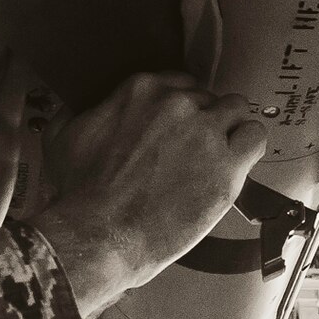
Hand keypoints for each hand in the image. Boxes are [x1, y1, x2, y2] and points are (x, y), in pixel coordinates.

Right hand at [34, 72, 265, 315]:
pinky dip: (248, 148)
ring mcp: (205, 132)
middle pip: (208, 98)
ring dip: (229, 130)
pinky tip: (236, 164)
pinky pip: (255, 138)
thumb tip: (79, 109)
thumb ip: (76, 114)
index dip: (182, 108)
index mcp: (141, 90)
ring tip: (218, 156)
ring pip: (236, 110)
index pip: (180, 83)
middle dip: (203, 122)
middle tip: (193, 151)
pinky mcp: (226, 165)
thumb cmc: (80, 194)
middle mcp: (177, 103)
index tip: (178, 127)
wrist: (100, 235)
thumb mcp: (63, 139)